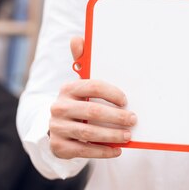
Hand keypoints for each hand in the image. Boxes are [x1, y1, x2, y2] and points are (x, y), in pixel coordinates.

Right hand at [48, 37, 136, 159]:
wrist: (55, 129)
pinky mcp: (59, 146)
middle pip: (92, 111)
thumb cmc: (76, 104)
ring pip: (89, 132)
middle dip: (116, 117)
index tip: (126, 101)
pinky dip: (103, 151)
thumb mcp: (79, 86)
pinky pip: (84, 150)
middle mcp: (59, 107)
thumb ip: (81, 63)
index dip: (112, 93)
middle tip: (133, 120)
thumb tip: (76, 38)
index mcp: (67, 89)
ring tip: (127, 136)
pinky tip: (117, 150)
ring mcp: (57, 128)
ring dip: (112, 135)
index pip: (92, 86)